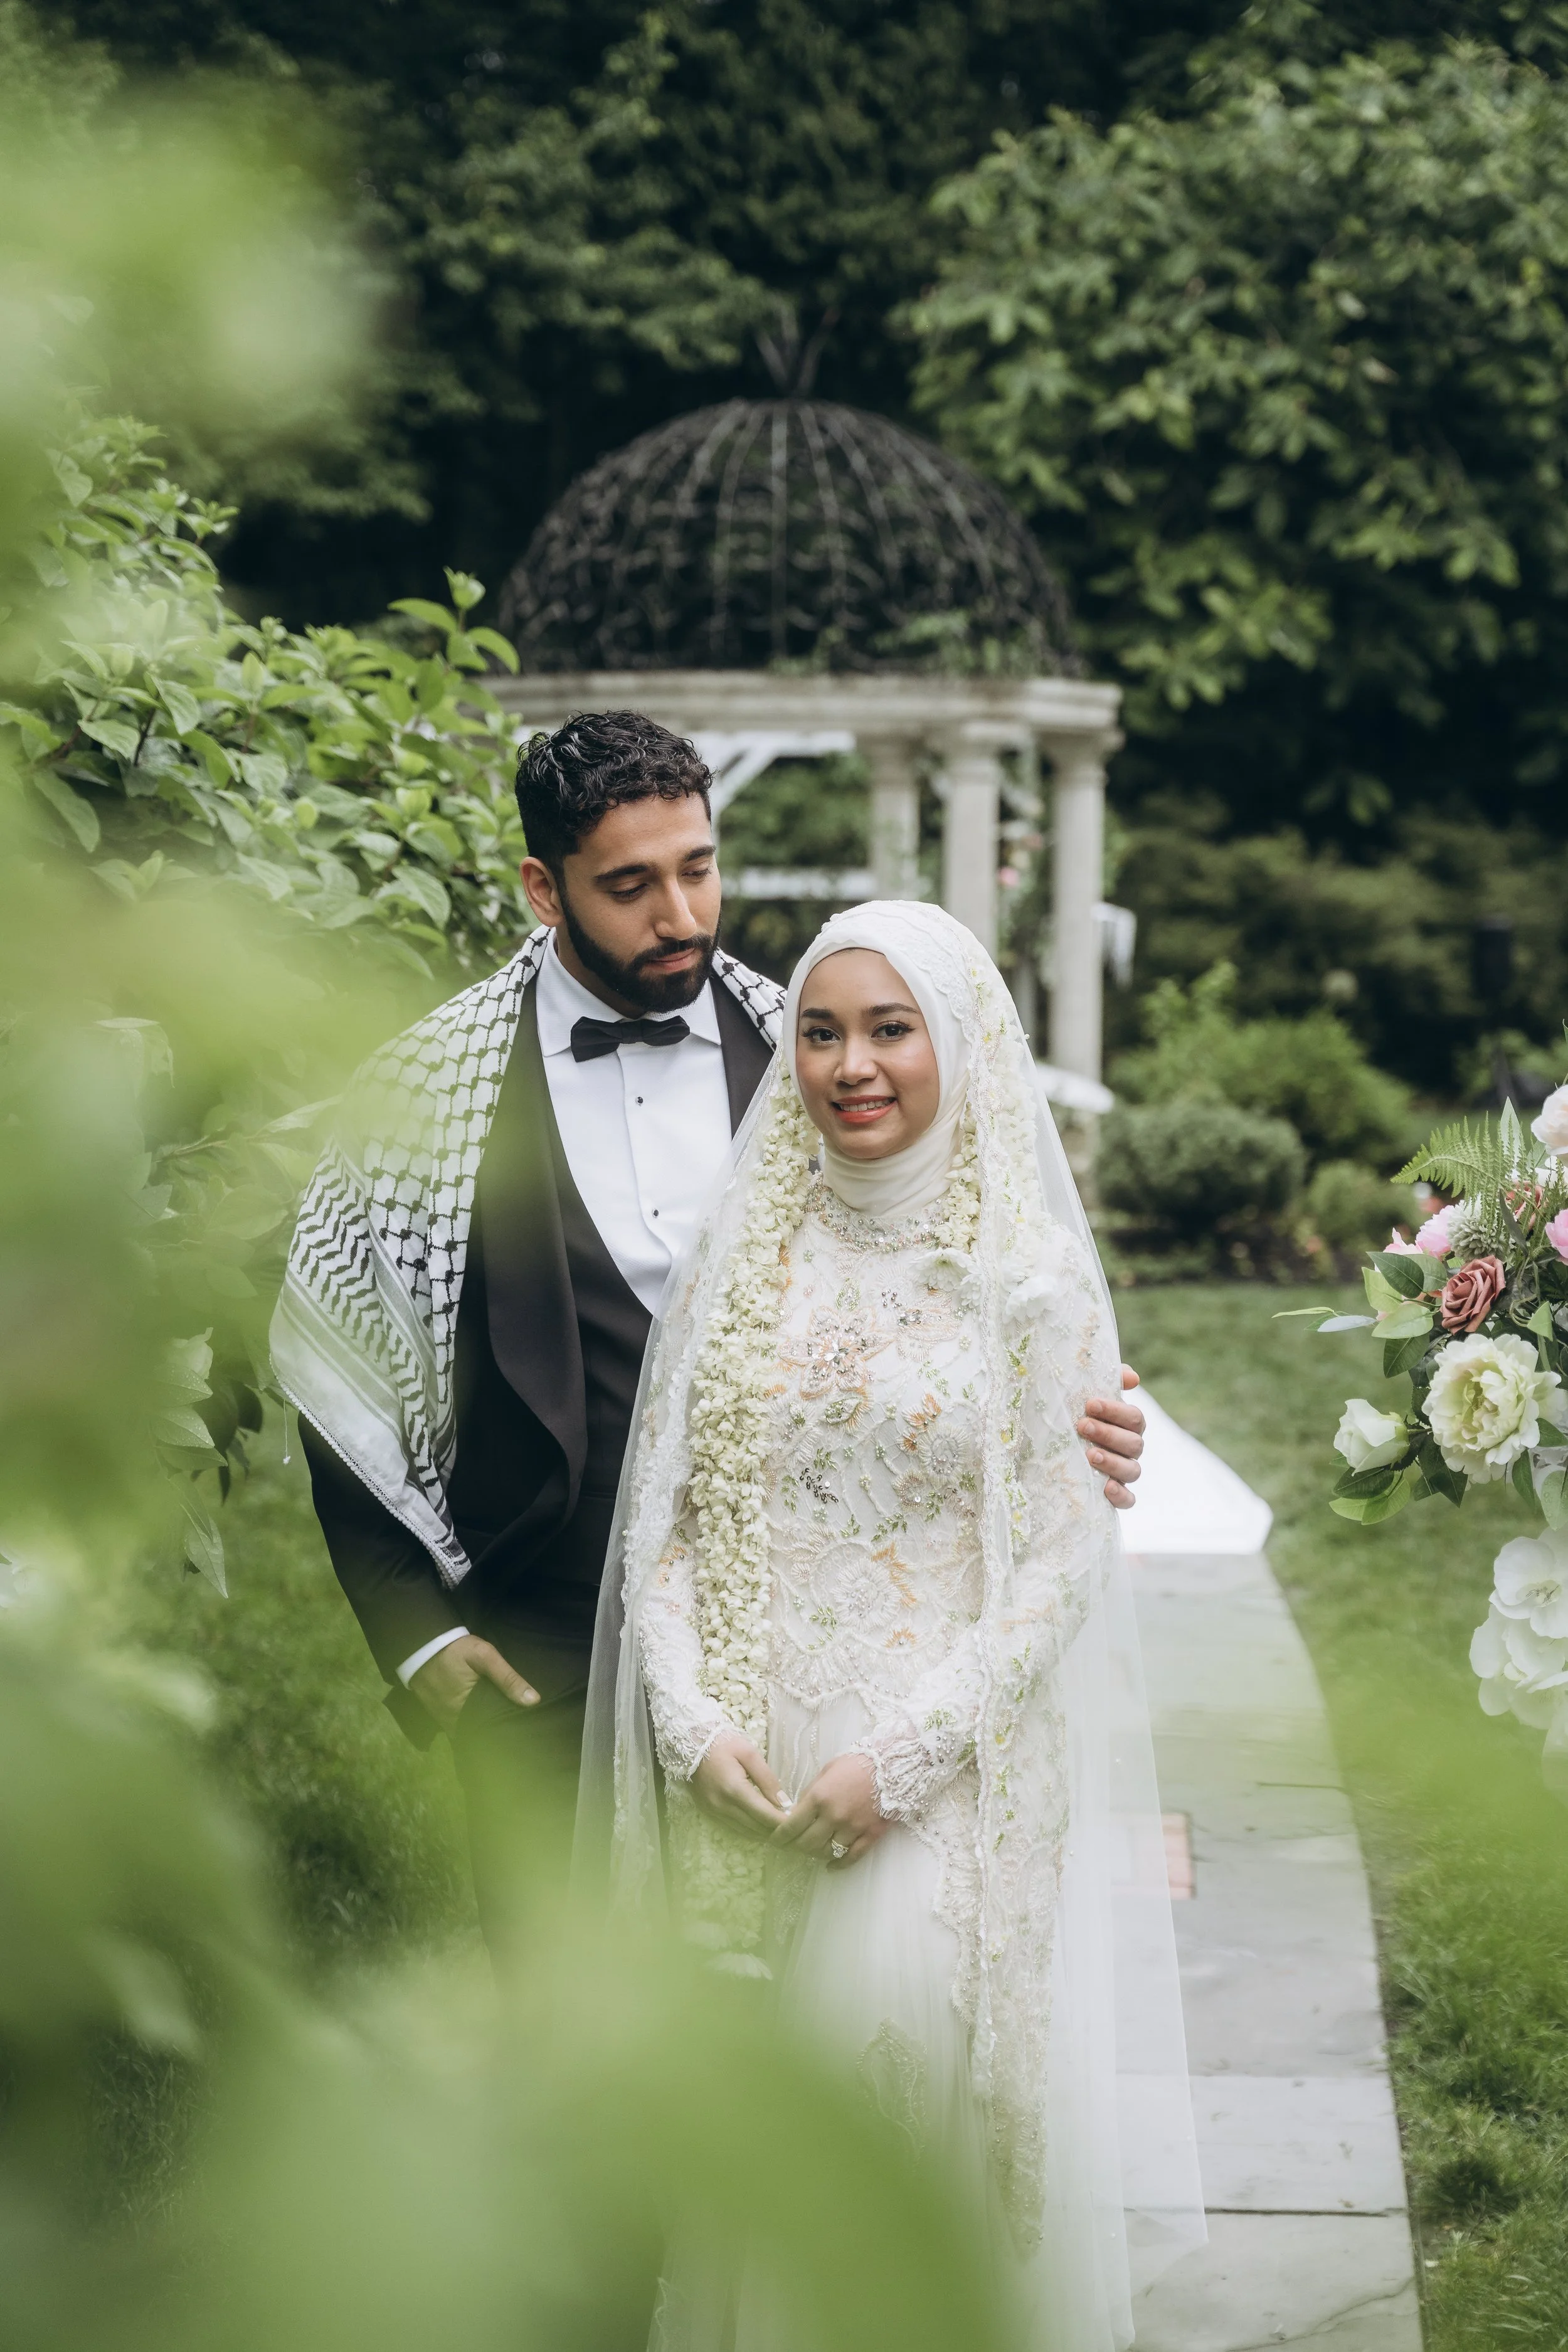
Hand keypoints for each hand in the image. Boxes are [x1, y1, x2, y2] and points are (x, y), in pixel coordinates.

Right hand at [410, 1634, 538, 1728]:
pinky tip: (482, 1719)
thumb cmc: (456, 1650)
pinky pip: (457, 1725)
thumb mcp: (485, 1657)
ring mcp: (442, 1719)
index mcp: (465, 1711)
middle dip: (494, 1732)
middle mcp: (452, 1721)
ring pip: (467, 1731)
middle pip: (478, 1733)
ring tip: (502, 1727)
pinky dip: (469, 1723)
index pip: (490, 1731)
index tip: (520, 1733)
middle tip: (515, 1731)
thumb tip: (533, 1701)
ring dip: (481, 1729)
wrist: (423, 1644)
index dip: (504, 1732)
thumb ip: (508, 1678)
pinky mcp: (437, 1714)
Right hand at [691, 1731, 792, 1839]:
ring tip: (783, 1829)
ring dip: (765, 1833)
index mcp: (735, 1790)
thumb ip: (767, 1779)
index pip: (765, 1816)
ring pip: (746, 1832)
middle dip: (777, 1831)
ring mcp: (714, 1812)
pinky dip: (751, 1830)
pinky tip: (763, 1826)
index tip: (800, 1822)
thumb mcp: (749, 1753)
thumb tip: (785, 1802)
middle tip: (796, 1828)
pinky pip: (735, 1829)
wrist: (690, 1742)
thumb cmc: (723, 1743)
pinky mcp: (709, 1813)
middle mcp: (723, 1806)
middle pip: (757, 1829)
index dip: (784, 1823)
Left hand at [770, 1750, 886, 1868]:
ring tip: (812, 1850)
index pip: (791, 1826)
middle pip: (807, 1844)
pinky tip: (830, 1866)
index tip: (775, 1841)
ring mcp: (853, 1827)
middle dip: (796, 1847)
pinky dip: (839, 1865)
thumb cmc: (855, 1763)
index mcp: (819, 1797)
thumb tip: (797, 1812)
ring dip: (817, 1854)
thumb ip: (811, 1793)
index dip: (780, 1837)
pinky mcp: (871, 1834)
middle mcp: (834, 1816)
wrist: (891, 1764)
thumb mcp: (826, 1771)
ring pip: (827, 1852)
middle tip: (793, 1845)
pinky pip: (852, 1857)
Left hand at [1078, 1363, 1145, 1508]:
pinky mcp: (1115, 1495)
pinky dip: (1120, 1496)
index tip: (1090, 1404)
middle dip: (1109, 1433)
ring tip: (1090, 1454)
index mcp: (1128, 1425)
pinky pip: (1128, 1500)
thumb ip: (1109, 1380)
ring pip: (1132, 1470)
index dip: (1115, 1411)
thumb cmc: (1073, 1415)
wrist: (1048, 1448)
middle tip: (1083, 1426)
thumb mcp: (1084, 1394)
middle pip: (1134, 1443)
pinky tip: (1106, 1488)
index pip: (1134, 1417)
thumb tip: (1133, 1378)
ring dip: (1113, 1462)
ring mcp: (1124, 1472)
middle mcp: (1130, 1449)